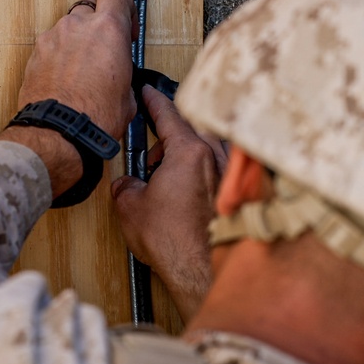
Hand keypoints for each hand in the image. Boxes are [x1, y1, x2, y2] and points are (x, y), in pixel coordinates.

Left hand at [0, 0, 136, 199]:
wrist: (58, 134)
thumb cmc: (95, 117)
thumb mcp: (128, 96)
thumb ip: (123, 73)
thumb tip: (120, 81)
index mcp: (108, 30)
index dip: (124, 6)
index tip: (126, 27)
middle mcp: (78, 25)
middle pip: (90, 10)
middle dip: (97, 28)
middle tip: (103, 54)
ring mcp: (53, 37)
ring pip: (68, 29)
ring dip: (76, 44)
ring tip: (81, 75)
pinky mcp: (35, 53)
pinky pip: (51, 47)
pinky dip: (58, 58)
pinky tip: (64, 82)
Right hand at [111, 86, 228, 321]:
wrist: (203, 271)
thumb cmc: (174, 242)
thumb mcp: (130, 207)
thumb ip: (126, 186)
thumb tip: (127, 186)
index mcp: (190, 152)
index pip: (169, 115)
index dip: (154, 101)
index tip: (148, 92)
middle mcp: (216, 157)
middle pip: (192, 129)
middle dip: (170, 136)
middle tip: (152, 154)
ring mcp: (231, 176)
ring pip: (208, 149)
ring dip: (187, 157)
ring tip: (166, 181)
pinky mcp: (238, 195)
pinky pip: (219, 170)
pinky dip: (202, 175)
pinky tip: (188, 195)